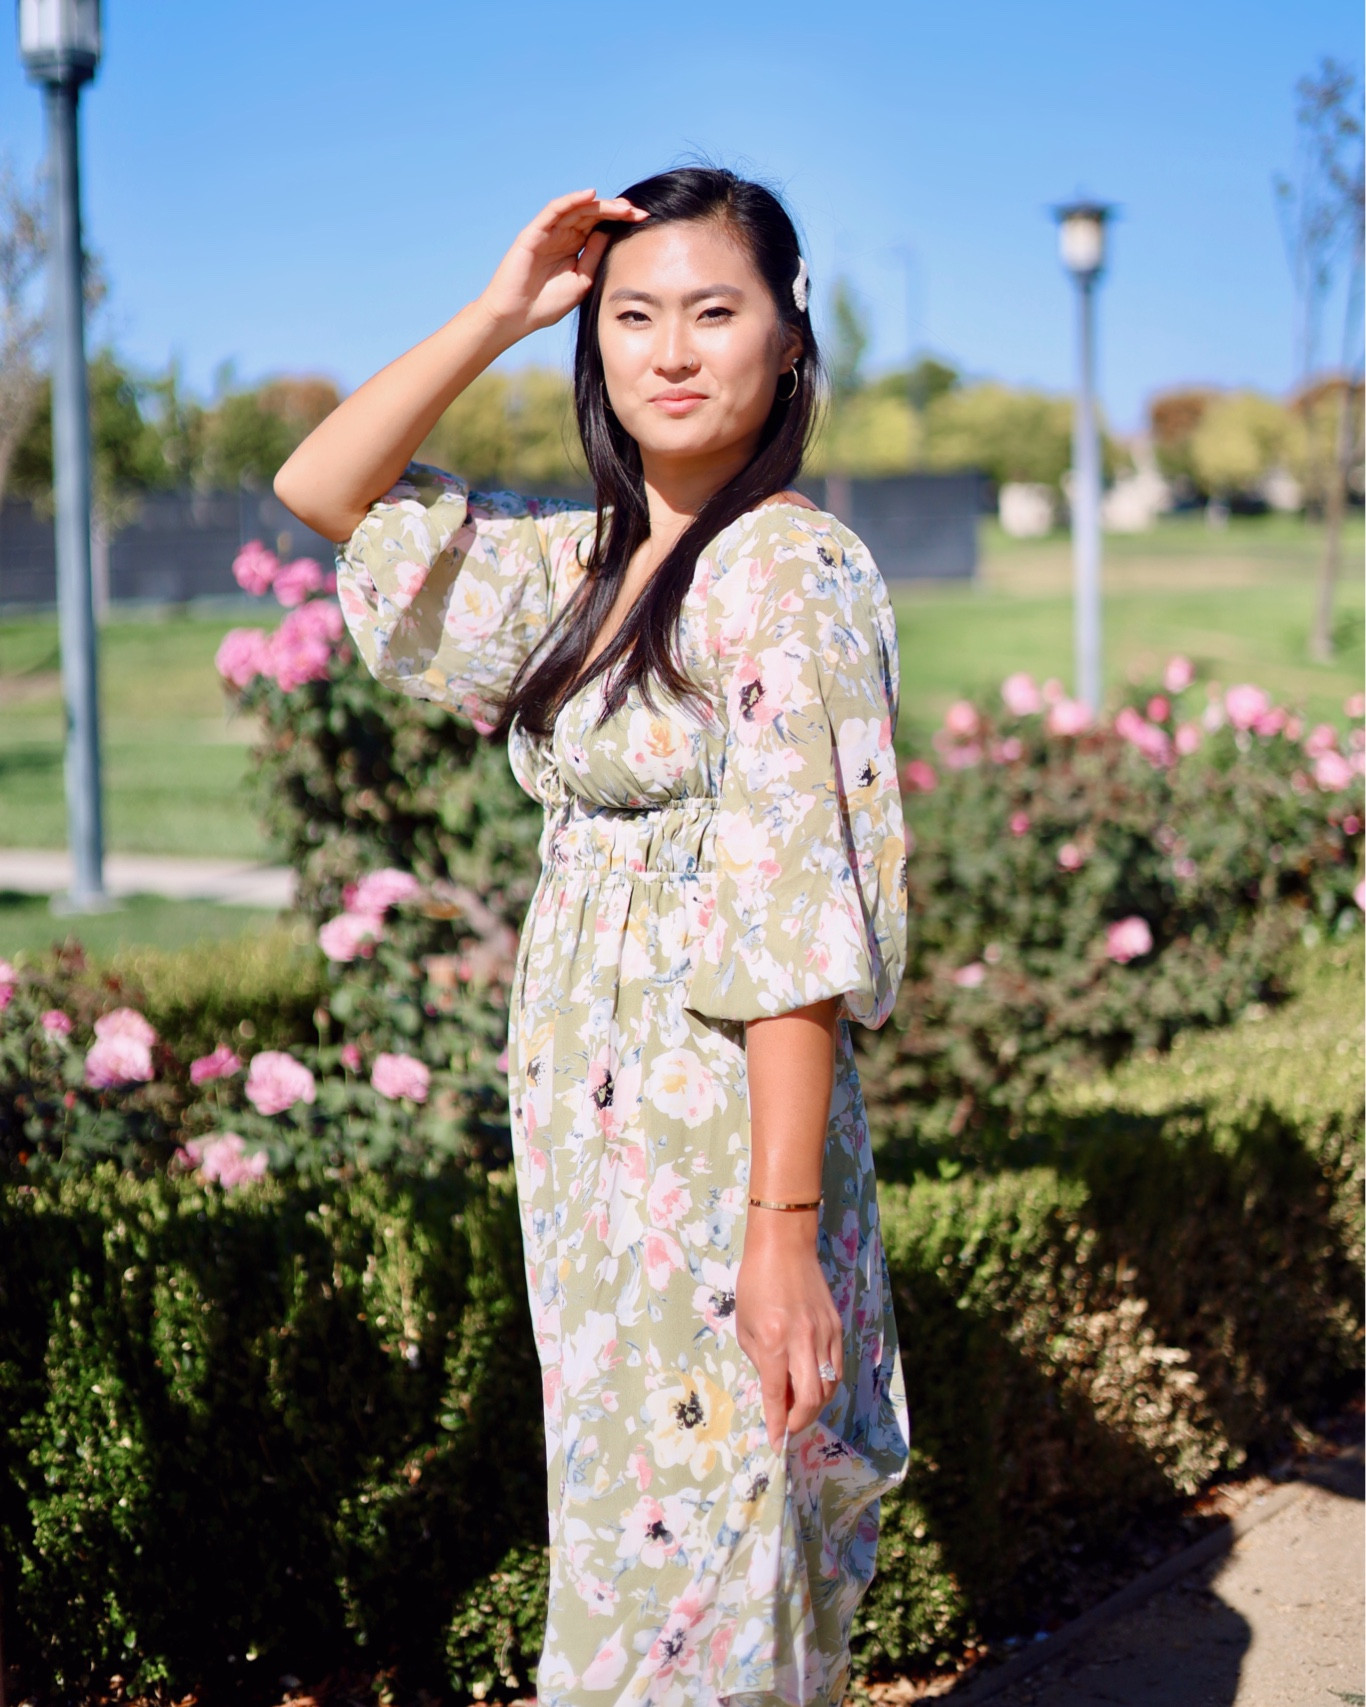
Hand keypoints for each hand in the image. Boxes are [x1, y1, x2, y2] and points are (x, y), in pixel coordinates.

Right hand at [476, 189, 648, 340]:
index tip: (644, 220)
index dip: (620, 221)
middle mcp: (562, 235)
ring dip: (600, 205)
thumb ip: (594, 256)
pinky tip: (590, 196)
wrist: (517, 317)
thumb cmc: (547, 304)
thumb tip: (610, 232)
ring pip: (576, 209)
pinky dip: (572, 200)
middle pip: (592, 214)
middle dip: (616, 211)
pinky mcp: (534, 232)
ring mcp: (548, 232)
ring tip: (622, 206)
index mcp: (574, 247)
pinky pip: (554, 210)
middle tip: (637, 211)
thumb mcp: (582, 280)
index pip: (600, 226)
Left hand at [735, 1214, 843, 1451]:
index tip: (776, 1443)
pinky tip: (815, 1386)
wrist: (784, 1246)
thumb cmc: (755, 1282)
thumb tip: (775, 1387)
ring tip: (800, 1408)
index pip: (776, 1394)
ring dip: (815, 1405)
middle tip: (789, 1427)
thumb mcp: (745, 1324)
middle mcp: (802, 1341)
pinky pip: (837, 1367)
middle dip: (800, 1421)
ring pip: (829, 1386)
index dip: (777, 1423)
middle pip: (811, 1399)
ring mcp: (824, 1334)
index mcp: (773, 1340)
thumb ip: (760, 1359)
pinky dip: (827, 1384)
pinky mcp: (837, 1327)